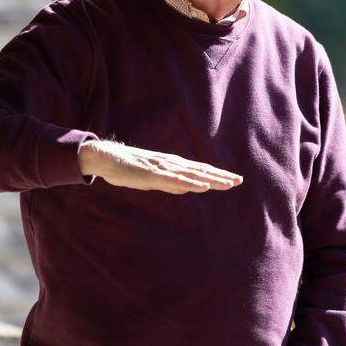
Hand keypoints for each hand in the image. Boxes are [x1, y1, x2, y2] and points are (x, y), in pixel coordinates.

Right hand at [77, 140, 242, 193]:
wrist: (107, 158)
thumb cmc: (129, 168)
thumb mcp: (154, 179)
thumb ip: (171, 183)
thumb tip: (188, 188)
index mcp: (172, 165)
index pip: (200, 170)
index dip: (217, 175)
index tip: (233, 179)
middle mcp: (171, 164)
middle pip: (201, 171)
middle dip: (220, 176)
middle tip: (239, 181)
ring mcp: (163, 168)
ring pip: (192, 175)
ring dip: (211, 180)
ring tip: (228, 184)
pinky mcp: (153, 175)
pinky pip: (175, 180)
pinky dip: (191, 183)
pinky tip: (203, 186)